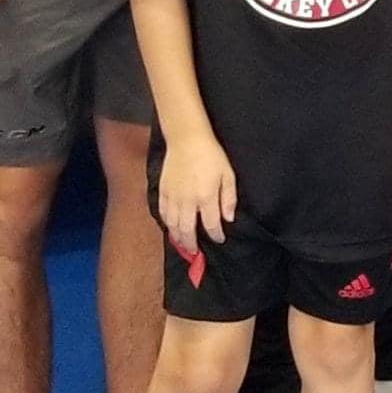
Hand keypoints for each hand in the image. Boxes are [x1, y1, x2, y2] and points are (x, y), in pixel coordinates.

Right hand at [157, 129, 235, 254]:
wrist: (187, 139)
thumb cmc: (211, 155)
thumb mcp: (228, 174)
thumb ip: (229, 198)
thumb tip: (228, 218)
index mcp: (206, 197)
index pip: (211, 225)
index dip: (216, 235)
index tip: (220, 239)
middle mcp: (187, 201)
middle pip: (187, 230)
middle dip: (192, 244)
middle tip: (196, 252)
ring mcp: (172, 197)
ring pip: (172, 225)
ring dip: (178, 238)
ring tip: (183, 245)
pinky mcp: (162, 191)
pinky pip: (162, 214)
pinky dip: (167, 224)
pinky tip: (171, 228)